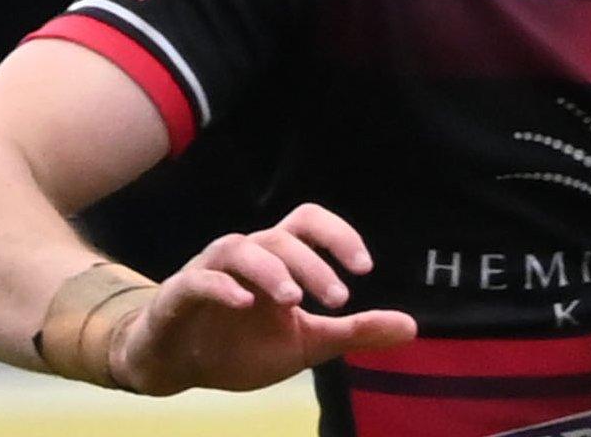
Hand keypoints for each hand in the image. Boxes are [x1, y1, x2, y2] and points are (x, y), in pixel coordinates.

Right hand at [111, 204, 415, 394]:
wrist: (178, 366)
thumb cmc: (241, 346)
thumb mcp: (307, 343)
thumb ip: (354, 332)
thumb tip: (412, 327)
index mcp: (276, 260)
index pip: (308, 223)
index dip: (338, 234)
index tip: (365, 266)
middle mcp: (245, 256)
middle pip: (280, 237)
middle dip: (313, 264)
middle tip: (339, 298)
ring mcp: (210, 272)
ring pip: (240, 248)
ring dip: (272, 269)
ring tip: (294, 300)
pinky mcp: (179, 296)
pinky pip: (200, 281)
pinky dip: (222, 287)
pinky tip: (245, 304)